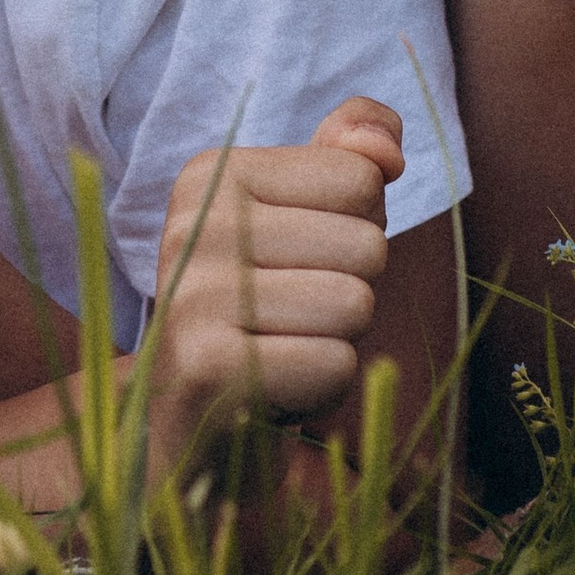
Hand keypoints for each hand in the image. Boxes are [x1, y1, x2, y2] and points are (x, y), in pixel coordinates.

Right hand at [145, 98, 402, 477]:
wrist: (187, 426)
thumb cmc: (264, 310)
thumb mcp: (304, 217)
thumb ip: (350, 155)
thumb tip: (388, 148)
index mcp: (213, 174)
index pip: (360, 178)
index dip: (355, 230)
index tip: (297, 263)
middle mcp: (193, 224)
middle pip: (365, 244)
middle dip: (352, 291)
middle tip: (291, 318)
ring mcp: (193, 295)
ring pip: (355, 304)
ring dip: (339, 342)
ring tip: (283, 350)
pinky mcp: (208, 368)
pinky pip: (335, 364)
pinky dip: (324, 388)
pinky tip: (277, 390)